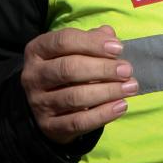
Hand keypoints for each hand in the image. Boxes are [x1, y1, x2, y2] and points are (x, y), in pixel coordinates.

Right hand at [20, 25, 137, 143]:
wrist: (48, 106)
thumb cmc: (67, 69)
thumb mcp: (75, 49)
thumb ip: (92, 39)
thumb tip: (110, 36)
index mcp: (37, 50)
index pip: (64, 41)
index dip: (92, 43)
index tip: (118, 48)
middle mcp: (33, 75)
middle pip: (69, 68)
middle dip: (102, 68)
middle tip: (127, 70)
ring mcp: (38, 103)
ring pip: (75, 97)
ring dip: (107, 91)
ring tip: (130, 87)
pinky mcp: (48, 126)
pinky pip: (78, 122)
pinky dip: (102, 114)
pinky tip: (121, 106)